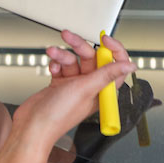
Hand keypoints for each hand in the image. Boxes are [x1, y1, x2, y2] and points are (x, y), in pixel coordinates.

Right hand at [12, 37, 135, 142]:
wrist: (32, 126)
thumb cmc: (58, 116)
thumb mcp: (86, 90)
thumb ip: (107, 75)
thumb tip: (130, 65)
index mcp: (102, 91)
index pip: (116, 66)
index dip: (113, 50)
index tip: (105, 39)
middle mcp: (90, 87)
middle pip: (91, 58)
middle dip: (79, 46)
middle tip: (68, 36)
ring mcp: (74, 85)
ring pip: (73, 60)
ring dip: (62, 55)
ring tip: (53, 53)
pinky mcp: (60, 84)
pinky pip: (61, 66)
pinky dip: (56, 64)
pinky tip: (52, 67)